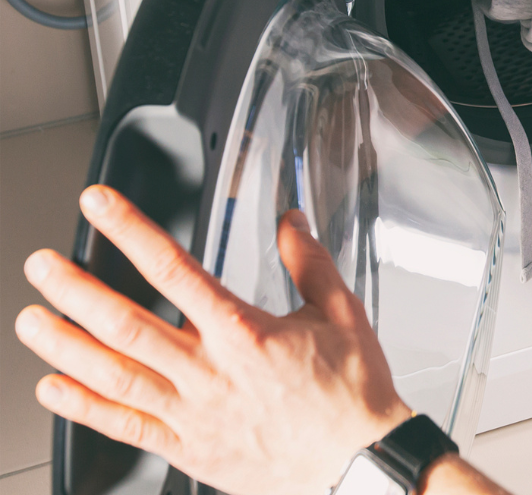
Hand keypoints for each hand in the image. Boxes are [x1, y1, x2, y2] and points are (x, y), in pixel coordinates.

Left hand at [14, 185, 411, 494]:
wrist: (359, 465)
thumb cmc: (352, 395)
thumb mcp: (342, 315)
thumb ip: (310, 264)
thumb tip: (293, 223)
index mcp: (246, 333)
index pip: (174, 270)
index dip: (131, 231)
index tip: (100, 206)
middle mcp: (211, 372)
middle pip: (127, 324)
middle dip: (77, 290)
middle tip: (42, 266)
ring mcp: (194, 413)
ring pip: (115, 376)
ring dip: (65, 346)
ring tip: (31, 321)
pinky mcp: (189, 448)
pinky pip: (125, 428)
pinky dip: (84, 408)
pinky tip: (55, 389)